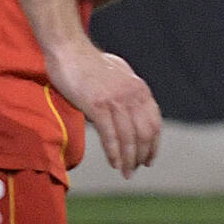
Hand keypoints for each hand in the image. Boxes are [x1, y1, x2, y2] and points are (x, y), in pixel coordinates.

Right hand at [45, 38, 160, 175]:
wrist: (68, 50)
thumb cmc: (89, 63)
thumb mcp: (119, 75)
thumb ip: (128, 92)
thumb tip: (132, 111)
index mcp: (140, 89)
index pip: (154, 124)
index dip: (153, 145)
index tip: (149, 159)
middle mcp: (132, 95)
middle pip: (145, 134)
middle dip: (142, 156)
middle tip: (135, 170)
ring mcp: (116, 100)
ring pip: (129, 138)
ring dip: (129, 159)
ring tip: (126, 173)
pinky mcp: (97, 106)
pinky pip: (110, 136)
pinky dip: (114, 153)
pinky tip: (114, 163)